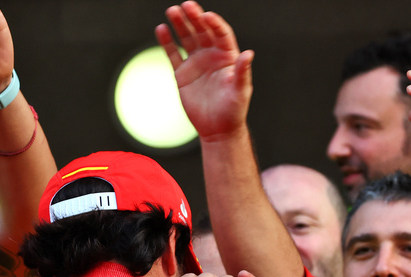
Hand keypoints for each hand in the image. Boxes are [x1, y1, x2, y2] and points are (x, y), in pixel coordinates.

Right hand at [157, 1, 252, 141]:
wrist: (217, 129)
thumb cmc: (233, 111)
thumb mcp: (240, 91)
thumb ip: (243, 72)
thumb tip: (249, 53)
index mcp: (228, 56)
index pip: (221, 33)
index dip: (214, 23)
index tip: (206, 16)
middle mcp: (212, 55)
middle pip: (202, 31)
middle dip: (194, 17)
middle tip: (186, 5)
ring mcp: (196, 63)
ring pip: (187, 38)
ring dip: (180, 24)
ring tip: (172, 11)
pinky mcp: (183, 74)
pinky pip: (173, 54)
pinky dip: (167, 42)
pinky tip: (162, 30)